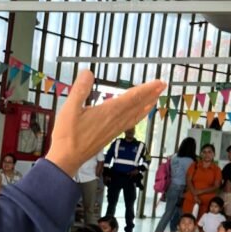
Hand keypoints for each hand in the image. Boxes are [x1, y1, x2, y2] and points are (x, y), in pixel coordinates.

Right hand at [46, 70, 164, 176]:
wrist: (67, 158)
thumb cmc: (67, 135)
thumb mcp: (69, 108)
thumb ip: (80, 89)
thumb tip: (88, 73)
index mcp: (108, 112)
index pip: (132, 97)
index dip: (146, 89)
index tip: (159, 82)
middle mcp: (115, 121)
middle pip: (137, 106)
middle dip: (151, 94)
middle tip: (163, 86)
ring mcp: (114, 129)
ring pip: (135, 115)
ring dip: (146, 105)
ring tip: (155, 99)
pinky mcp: (110, 136)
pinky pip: (129, 123)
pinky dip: (137, 117)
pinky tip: (138, 116)